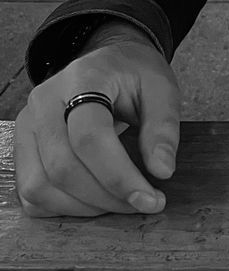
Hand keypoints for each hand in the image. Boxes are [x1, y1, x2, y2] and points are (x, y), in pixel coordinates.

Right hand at [14, 24, 180, 217]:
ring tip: (121, 202)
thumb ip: (163, 127)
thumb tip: (162, 170)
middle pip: (62, 166)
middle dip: (106, 197)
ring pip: (40, 185)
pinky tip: (95, 200)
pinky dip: (63, 207)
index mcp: (81, 79)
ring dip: (84, 207)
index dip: (119, 175)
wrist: (110, 62)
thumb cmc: (135, 75)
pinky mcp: (22, 147)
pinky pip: (31, 192)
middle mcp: (44, 102)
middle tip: (142, 204)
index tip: (150, 199)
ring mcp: (27, 125)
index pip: (89, 136)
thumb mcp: (161, 88)